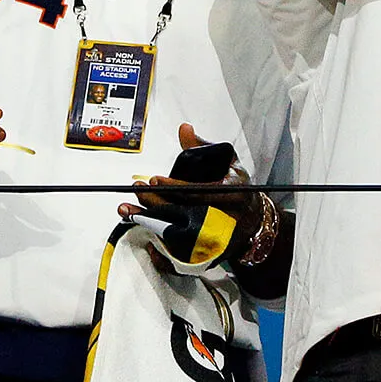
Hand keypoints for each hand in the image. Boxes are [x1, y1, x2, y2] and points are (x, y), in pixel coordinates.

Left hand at [118, 123, 260, 258]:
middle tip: (138, 189)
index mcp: (232, 194)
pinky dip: (158, 245)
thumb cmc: (238, 187)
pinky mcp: (205, 252)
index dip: (173, 187)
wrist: (253, 220)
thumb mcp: (228, 162)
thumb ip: (204, 147)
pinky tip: (143, 234)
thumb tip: (184, 129)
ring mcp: (214, 238)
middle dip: (155, 201)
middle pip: (182, 212)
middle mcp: (224, 218)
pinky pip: (178, 252)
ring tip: (127, 209)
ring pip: (175, 233)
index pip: (197, 192)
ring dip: (149, 222)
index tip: (154, 180)